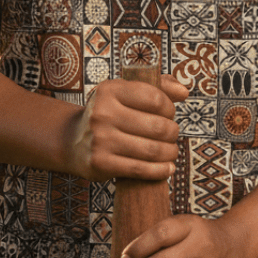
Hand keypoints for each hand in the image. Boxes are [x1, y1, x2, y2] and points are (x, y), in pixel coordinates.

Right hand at [65, 75, 187, 181]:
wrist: (73, 142)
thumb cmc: (108, 115)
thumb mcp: (126, 93)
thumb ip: (158, 87)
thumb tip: (184, 92)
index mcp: (110, 90)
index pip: (155, 98)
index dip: (169, 109)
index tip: (168, 115)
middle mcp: (102, 112)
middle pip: (157, 126)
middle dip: (172, 133)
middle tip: (171, 136)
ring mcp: (100, 139)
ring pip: (152, 150)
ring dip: (170, 152)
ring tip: (171, 152)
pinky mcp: (101, 163)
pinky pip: (140, 169)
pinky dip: (160, 170)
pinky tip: (167, 168)